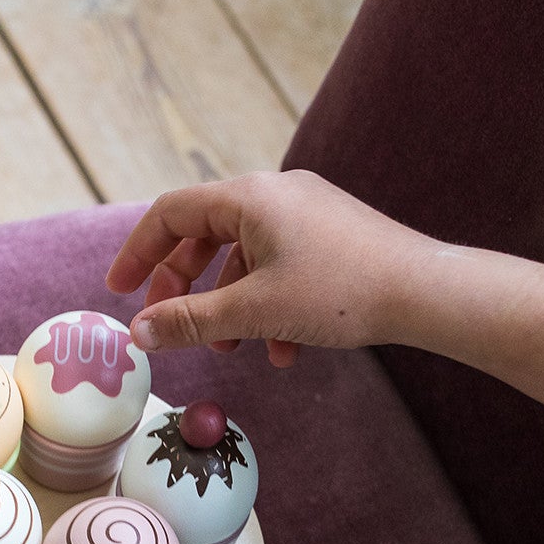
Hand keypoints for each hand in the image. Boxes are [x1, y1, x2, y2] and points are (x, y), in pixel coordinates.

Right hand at [106, 170, 437, 367]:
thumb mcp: (254, 311)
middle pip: (206, 234)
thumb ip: (190, 322)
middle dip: (187, 287)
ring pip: (247, 256)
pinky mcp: (332, 235)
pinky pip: (283, 264)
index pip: (171, 213)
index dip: (138, 253)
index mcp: (249, 197)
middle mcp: (275, 193)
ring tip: (231, 348)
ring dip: (231, 305)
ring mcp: (307, 211)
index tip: (120, 292)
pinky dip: (270, 304)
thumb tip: (138, 333)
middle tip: (171, 326)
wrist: (423, 291)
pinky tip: (284, 351)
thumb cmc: (341, 292)